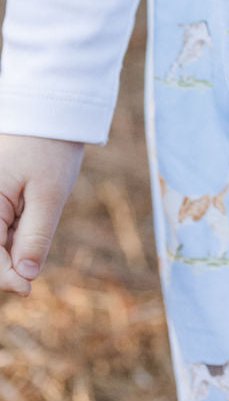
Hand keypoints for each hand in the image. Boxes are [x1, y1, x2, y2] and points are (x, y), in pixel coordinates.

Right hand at [0, 133, 84, 294]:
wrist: (48, 111)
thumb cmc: (50, 148)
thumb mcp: (50, 194)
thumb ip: (35, 236)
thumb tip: (25, 276)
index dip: (6, 278)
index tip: (28, 289)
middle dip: (6, 263)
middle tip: (31, 268)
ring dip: (10, 246)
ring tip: (33, 215)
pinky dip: (10, 232)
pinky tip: (27, 215)